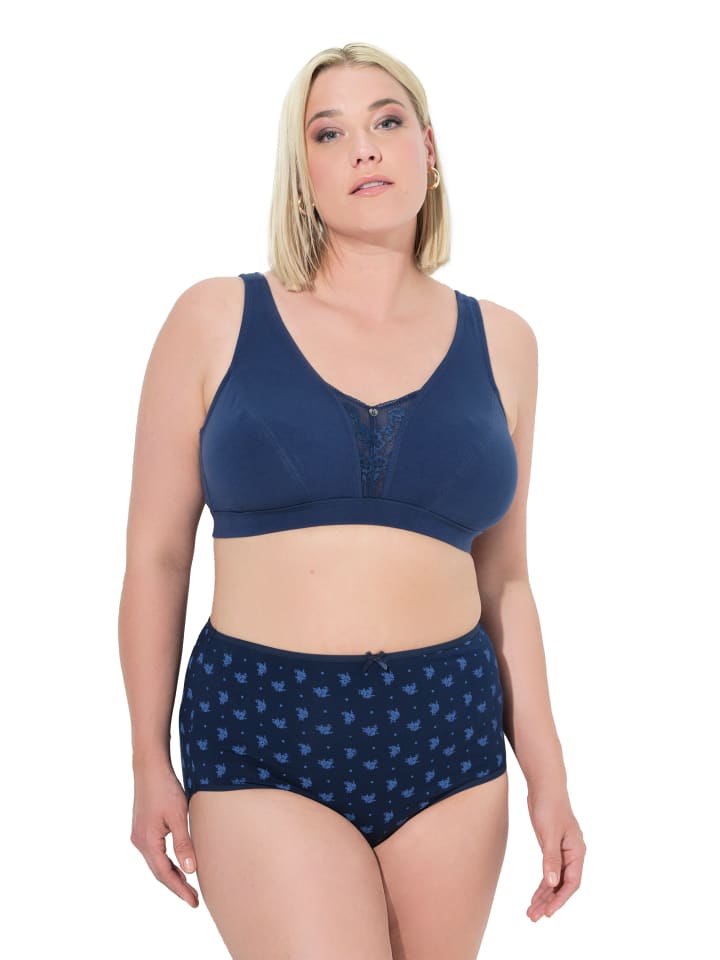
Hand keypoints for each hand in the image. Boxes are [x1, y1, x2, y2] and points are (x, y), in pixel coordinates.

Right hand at [130, 762, 198, 907]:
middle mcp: (139, 842)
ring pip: (156, 863)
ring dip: (171, 875)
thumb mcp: (178, 816)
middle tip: (194, 900)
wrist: (149, 768)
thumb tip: (190, 871)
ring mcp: (138, 836)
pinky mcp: (141, 829)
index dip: (180, 889)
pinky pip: (154, 853)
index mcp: (147, 842)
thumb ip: (184, 844)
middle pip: (159, 872)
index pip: (165, 874)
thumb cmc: (165, 789)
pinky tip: (177, 865)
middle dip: (176, 886)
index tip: (194, 902)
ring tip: (188, 886)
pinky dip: (166, 863)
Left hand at [525, 786, 584, 920]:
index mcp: (577, 851)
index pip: (572, 883)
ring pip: (555, 880)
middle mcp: (573, 854)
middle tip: (533, 916)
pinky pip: (549, 871)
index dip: (560, 899)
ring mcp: (563, 852)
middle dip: (549, 901)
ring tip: (531, 911)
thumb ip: (550, 859)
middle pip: (563, 885)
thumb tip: (551, 884)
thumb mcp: (548, 834)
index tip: (548, 912)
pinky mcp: (553, 848)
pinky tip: (535, 895)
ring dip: (544, 896)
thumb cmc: (549, 807)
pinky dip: (542, 884)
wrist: (544, 787)